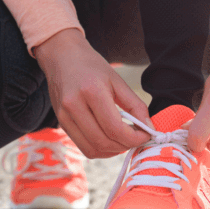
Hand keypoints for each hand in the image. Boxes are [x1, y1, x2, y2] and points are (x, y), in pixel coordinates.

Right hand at [35, 28, 151, 158]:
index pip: (115, 128)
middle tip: (138, 138)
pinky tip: (110, 139)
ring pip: (93, 150)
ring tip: (125, 139)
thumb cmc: (92, 66)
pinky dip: (101, 149)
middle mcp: (74, 106)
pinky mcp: (61, 123)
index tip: (147, 135)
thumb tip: (149, 128)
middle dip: (126, 145)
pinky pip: (84, 147)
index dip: (134, 138)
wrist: (62, 57)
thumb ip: (135, 105)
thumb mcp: (118, 80)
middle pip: (104, 142)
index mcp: (92, 91)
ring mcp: (64, 117)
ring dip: (113, 151)